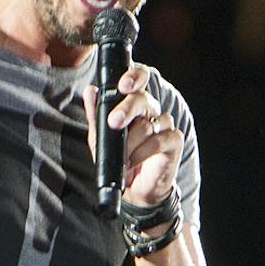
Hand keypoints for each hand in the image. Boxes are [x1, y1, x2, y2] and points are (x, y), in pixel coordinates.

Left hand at [80, 64, 183, 207]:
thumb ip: (96, 116)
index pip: (139, 79)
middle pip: (143, 98)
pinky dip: (143, 152)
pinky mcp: (174, 141)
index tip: (123, 85)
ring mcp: (164, 125)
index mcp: (134, 103)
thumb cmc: (119, 159)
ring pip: (148, 124)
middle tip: (114, 122)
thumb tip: (91, 90)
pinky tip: (133, 161)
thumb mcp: (100, 139)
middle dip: (127, 109)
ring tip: (122, 158)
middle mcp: (151, 110)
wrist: (134, 188)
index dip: (134, 77)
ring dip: (130, 143)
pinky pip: (159, 140)